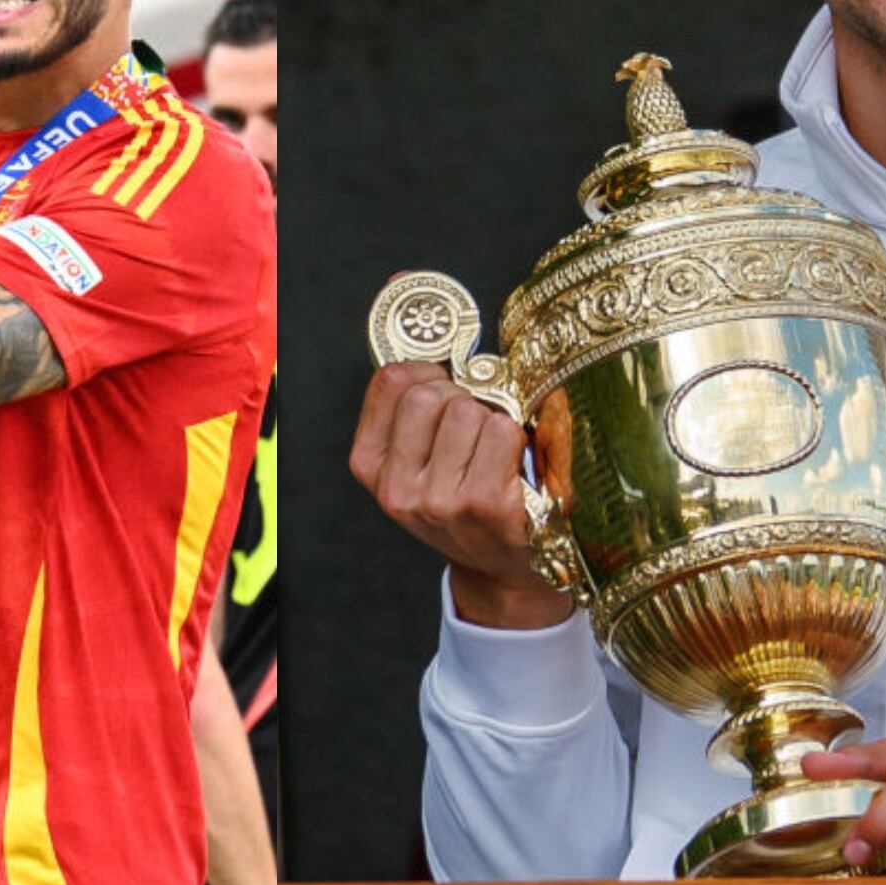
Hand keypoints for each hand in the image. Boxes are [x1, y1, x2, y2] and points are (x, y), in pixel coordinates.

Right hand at [350, 362, 570, 628]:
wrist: (502, 567)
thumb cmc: (462, 497)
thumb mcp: (416, 457)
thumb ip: (411, 399)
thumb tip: (415, 317)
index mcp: (371, 466)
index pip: (390, 381)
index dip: (426, 370)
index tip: (445, 384)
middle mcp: (398, 487)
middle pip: (427, 394)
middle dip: (459, 394)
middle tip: (475, 419)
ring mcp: (440, 499)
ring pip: (465, 410)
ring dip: (489, 416)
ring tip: (493, 447)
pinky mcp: (484, 503)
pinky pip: (500, 429)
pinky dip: (514, 434)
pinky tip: (512, 463)